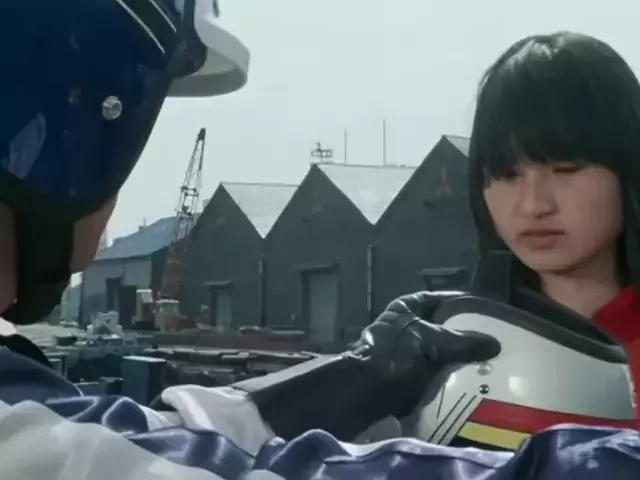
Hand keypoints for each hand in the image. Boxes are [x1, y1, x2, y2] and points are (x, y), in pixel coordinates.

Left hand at [352, 291, 500, 417]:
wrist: (366, 391)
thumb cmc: (396, 355)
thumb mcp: (433, 342)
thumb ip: (464, 342)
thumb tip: (494, 343)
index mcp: (406, 307)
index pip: (438, 298)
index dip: (460, 302)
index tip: (483, 309)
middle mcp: (404, 325)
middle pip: (440, 326)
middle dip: (462, 334)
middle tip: (490, 340)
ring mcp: (403, 351)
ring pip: (438, 351)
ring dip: (456, 358)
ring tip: (484, 361)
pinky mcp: (405, 375)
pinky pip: (433, 372)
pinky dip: (448, 375)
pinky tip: (468, 381)